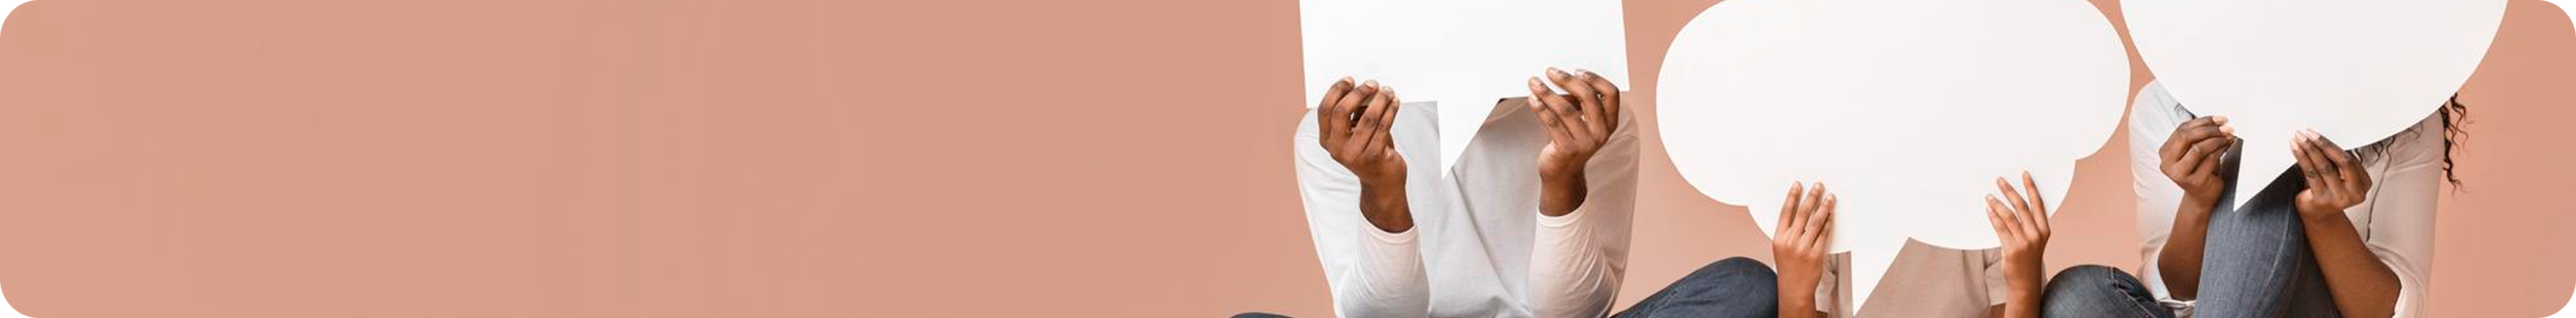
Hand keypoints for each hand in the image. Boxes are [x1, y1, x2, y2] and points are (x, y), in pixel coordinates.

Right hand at [1318, 77, 1410, 232]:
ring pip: (1367, 118)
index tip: (1350, 79)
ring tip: (1389, 91)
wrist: (1382, 181)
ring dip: (1380, 100)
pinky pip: (1383, 127)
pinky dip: (1390, 111)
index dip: (1336, 91)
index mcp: (1326, 139)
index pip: (1325, 110)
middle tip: (1373, 83)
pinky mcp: (1373, 157)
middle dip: (1358, 93)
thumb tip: (1365, 87)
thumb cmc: (1369, 148)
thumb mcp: (1355, 132)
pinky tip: (1395, 103)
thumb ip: (1354, 113)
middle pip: (1341, 111)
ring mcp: (1354, 155)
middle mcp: (1336, 148)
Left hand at [1525, 67, 1622, 216]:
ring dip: (1547, 92)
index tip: (1577, 70)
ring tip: (1534, 82)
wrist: (1562, 174)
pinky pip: (1552, 122)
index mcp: (1610, 122)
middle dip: (1567, 80)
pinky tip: (1532, 99)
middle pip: (1588, 97)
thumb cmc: (1571, 141)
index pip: (1611, 93)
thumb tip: (1561, 78)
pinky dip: (1540, 108)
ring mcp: (1585, 141)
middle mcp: (1601, 132)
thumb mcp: (1582, 122)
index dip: (1595, 79)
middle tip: (1551, 71)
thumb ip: (1579, 103)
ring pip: (1565, 109)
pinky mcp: (1567, 148)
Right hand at [1770, 182, 1834, 307]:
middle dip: (1811, 197)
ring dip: (1824, 207)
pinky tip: (1831, 215)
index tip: (1798, 185)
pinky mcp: (1816, 254)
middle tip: (1818, 186)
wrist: (1794, 289)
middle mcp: (1790, 241)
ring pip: (1816, 221)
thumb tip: (1799, 213)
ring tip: (1829, 198)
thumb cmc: (1788, 268)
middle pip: (1802, 213)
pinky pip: (1824, 234)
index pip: (1785, 212)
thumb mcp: (1780, 248)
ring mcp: (1804, 248)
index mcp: (1779, 238)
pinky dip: (1829, 223)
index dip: (1792, 196)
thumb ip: (1788, 231)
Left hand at [1984, 172, 2052, 303]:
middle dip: (2009, 191)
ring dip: (1997, 203)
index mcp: (2044, 230)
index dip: (2031, 187)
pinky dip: (1993, 217)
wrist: (2025, 282)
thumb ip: (2028, 224)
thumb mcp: (2034, 240)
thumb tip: (2014, 204)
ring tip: (1989, 195)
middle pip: (2021, 206)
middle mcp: (2036, 235)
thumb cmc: (2028, 259)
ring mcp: (2024, 242)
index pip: (2038, 204)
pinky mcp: (2011, 249)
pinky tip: (1988, 210)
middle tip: (1999, 180)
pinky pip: (2000, 228)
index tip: (2024, 174)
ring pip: (2009, 216)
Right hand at [2158, 116, 2234, 209]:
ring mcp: (2179, 174)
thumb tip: (2217, 121)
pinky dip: (2220, 150)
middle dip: (2209, 129)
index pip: (2181, 130)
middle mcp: (2167, 163)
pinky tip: (2227, 146)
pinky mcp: (2193, 182)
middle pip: (2186, 137)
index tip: (2218, 119)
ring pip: (2198, 148)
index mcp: (2165, 152)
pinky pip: (2209, 160)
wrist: (2202, 195)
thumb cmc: (2199, 170)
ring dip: (2216, 140)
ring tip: (2228, 137)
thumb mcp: (2193, 151)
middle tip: (2225, 127)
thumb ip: (2197, 137)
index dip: (2201, 121)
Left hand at [2289, 129, 2369, 220]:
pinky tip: (2296, 150)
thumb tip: (2323, 138)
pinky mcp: (2322, 201)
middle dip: (2323, 145)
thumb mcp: (2340, 176)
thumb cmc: (2328, 190)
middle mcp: (2354, 193)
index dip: (2332, 146)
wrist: (2317, 213)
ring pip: (2324, 167)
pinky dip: (2303, 159)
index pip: (2350, 160)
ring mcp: (2339, 198)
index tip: (2317, 134)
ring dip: (2310, 150)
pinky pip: (2311, 175)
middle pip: (2341, 162)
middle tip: (2309, 133)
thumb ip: (2338, 162)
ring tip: (2299, 139)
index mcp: (2364, 184)